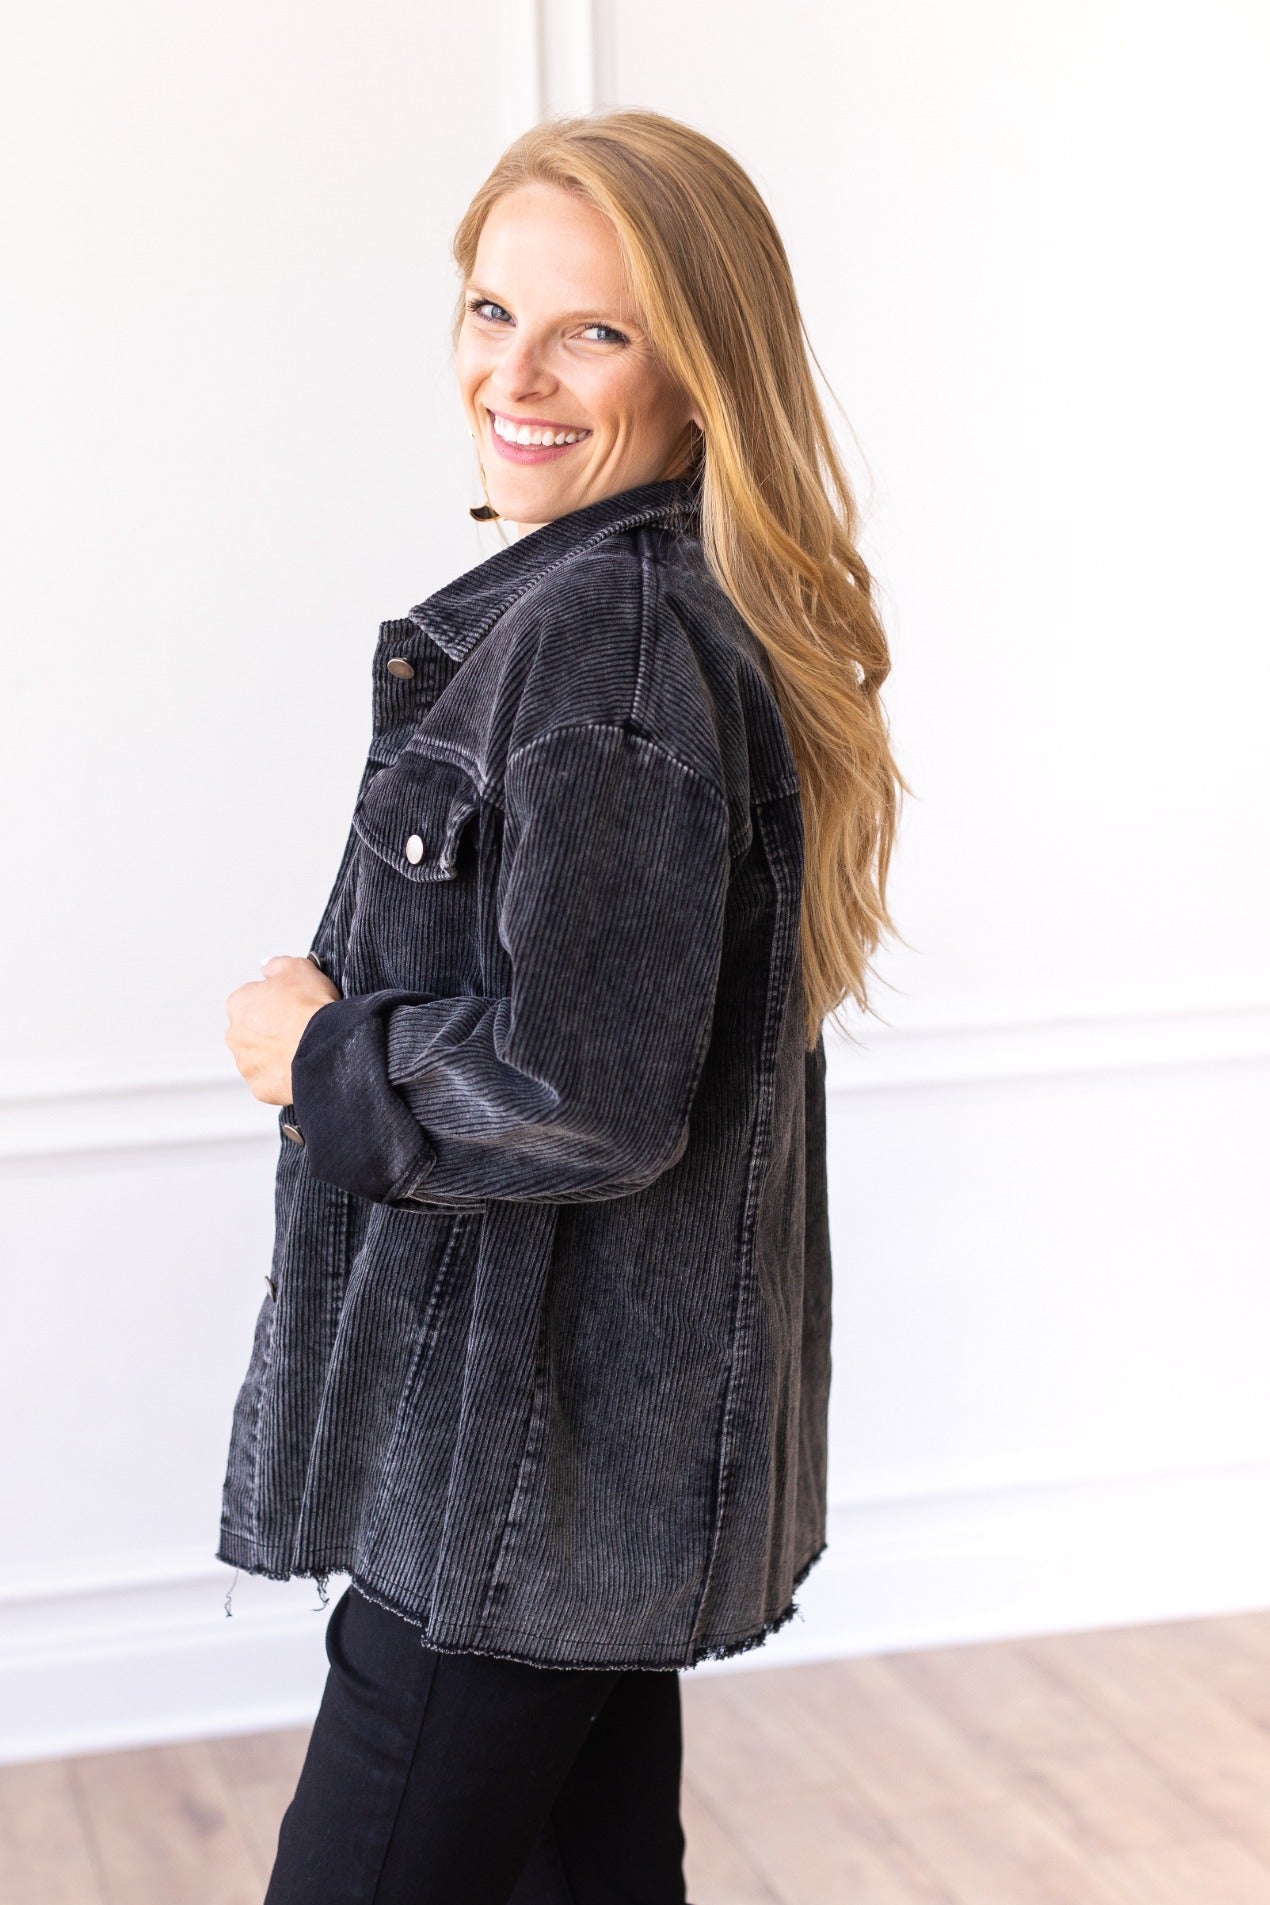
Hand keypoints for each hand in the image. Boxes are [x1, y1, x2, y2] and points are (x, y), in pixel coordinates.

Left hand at [225, 954, 341, 1105]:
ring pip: (259, 1057)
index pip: (253, 999)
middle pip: (252, 1030)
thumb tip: (267, 966)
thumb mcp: (298, 967)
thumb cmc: (309, 1007)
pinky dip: (283, 1076)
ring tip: (303, 1048)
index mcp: (239, 1003)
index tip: (294, 1003)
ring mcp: (246, 1064)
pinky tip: (301, 1067)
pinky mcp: (260, 1088)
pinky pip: (271, 1081)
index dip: (277, 1000)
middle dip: (271, 1029)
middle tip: (299, 1026)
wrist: (324, 1048)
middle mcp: (235, 1035)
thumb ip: (276, 964)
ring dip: (275, 1054)